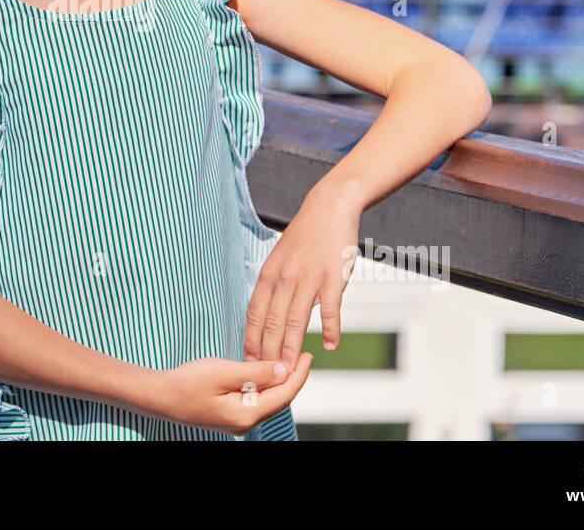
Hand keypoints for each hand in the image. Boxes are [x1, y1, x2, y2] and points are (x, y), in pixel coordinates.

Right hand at [147, 355, 313, 436]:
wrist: (158, 396)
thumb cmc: (187, 383)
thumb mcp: (223, 372)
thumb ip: (256, 372)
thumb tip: (284, 370)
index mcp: (246, 415)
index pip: (283, 395)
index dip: (298, 375)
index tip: (308, 356)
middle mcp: (244, 423)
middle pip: (278, 400)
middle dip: (292, 378)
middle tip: (302, 355)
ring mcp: (236, 421)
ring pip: (267, 400)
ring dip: (278, 381)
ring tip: (287, 360)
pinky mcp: (228, 414)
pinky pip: (255, 400)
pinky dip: (264, 385)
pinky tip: (264, 371)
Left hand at [244, 182, 362, 370]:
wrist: (329, 207)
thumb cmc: (305, 236)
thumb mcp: (280, 258)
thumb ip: (274, 286)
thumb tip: (265, 316)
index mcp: (269, 274)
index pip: (254, 315)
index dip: (251, 341)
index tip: (249, 362)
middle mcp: (285, 278)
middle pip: (272, 323)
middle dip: (268, 353)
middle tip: (268, 376)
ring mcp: (309, 278)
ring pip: (296, 321)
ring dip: (292, 348)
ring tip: (291, 370)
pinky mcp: (333, 277)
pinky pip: (330, 309)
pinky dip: (331, 329)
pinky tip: (331, 345)